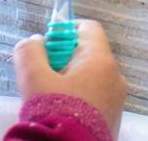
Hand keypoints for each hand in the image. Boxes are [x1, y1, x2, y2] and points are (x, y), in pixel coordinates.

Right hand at [13, 19, 127, 138]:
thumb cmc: (54, 111)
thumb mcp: (33, 78)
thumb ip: (30, 52)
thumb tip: (35, 41)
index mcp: (101, 60)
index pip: (89, 28)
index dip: (66, 31)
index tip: (48, 46)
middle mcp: (116, 76)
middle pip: (89, 54)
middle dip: (65, 60)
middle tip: (44, 76)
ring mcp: (118, 100)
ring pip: (92, 78)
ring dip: (72, 81)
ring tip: (51, 98)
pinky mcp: (114, 119)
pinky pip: (97, 98)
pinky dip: (80, 99)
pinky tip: (63, 113)